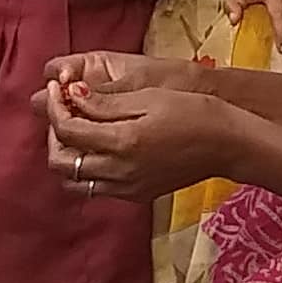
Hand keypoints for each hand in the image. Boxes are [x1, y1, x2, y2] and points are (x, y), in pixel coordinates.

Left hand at [42, 59, 235, 196]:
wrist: (228, 144)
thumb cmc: (194, 112)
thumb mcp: (148, 98)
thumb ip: (105, 102)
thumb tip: (72, 95)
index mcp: (122, 142)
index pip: (66, 129)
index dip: (54, 105)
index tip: (56, 87)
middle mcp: (119, 172)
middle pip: (61, 161)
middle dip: (54, 133)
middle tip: (63, 109)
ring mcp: (127, 188)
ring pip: (74, 181)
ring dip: (68, 155)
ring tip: (78, 130)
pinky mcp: (137, 195)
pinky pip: (97, 188)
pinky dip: (87, 169)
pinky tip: (100, 147)